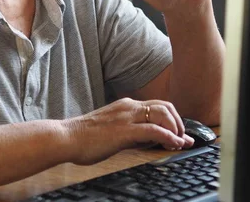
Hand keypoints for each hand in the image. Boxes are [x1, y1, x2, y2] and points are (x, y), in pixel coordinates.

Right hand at [62, 98, 194, 165]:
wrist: (67, 137)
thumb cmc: (84, 136)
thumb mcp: (109, 127)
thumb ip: (126, 128)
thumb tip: (143, 139)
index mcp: (124, 105)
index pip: (156, 105)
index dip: (172, 117)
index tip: (179, 132)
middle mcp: (128, 106)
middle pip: (165, 106)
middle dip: (178, 122)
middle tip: (182, 138)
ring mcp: (127, 117)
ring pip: (163, 114)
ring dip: (177, 128)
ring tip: (180, 142)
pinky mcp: (125, 131)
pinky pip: (155, 130)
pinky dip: (169, 137)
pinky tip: (175, 144)